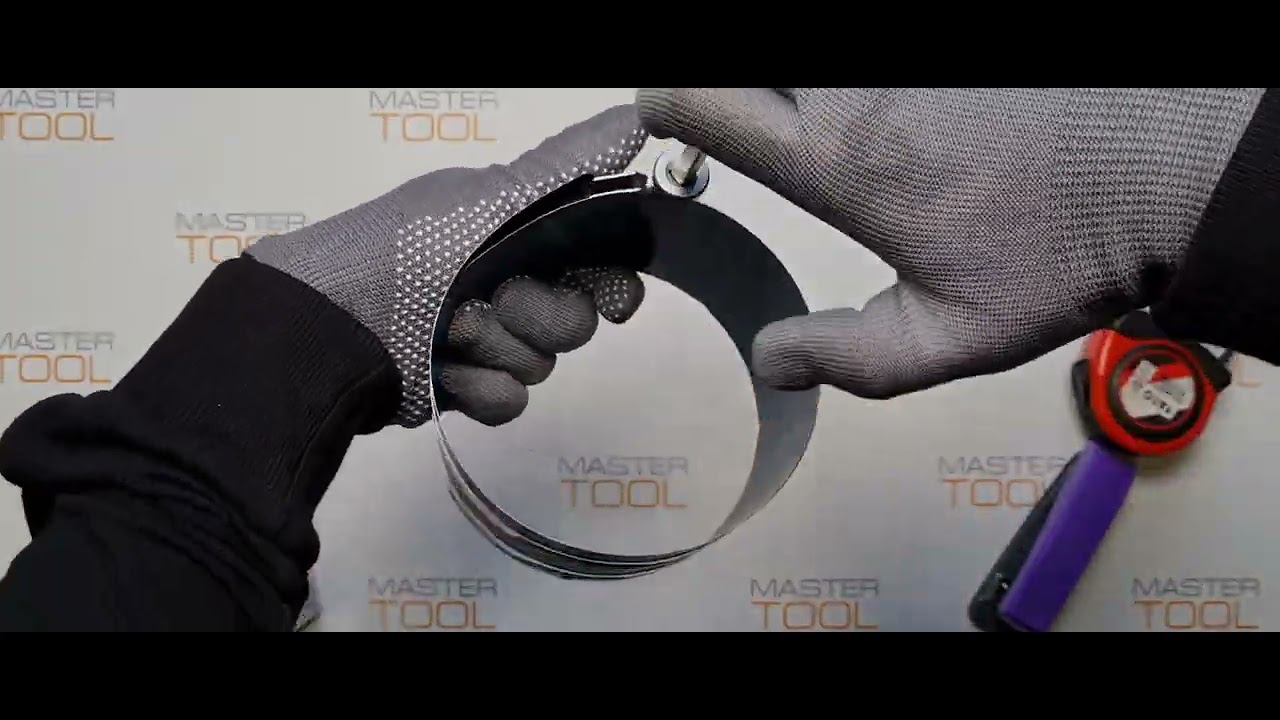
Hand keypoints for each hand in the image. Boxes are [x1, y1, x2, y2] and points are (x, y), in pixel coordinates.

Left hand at [249, 105, 647, 425]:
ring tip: (447, 333)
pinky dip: (478, 388)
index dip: (609, 282)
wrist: (326, 330)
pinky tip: (445, 372)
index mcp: (513, 233)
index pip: (595, 262)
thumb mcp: (483, 199)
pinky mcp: (464, 388)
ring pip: (542, 363)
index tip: (610, 296)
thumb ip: (564, 166)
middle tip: (494, 299)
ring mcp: (485, 341)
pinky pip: (510, 402)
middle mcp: (505, 284)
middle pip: (577, 321)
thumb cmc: (399, 254)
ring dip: (497, 349)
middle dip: (538, 315)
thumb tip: (637, 120)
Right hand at [637, 88, 1262, 397]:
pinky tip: (886, 105)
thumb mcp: (952, 339)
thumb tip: (769, 359)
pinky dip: (857, 83)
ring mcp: (901, 60)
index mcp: (838, 162)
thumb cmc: (1066, 255)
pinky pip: (873, 60)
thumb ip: (848, 359)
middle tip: (739, 108)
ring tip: (812, 110)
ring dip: (792, 83)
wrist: (1171, 171)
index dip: (665, 105)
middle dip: (716, 83)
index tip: (672, 120)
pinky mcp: (948, 50)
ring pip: (805, 61)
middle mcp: (857, 90)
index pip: (699, 100)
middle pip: (737, 61)